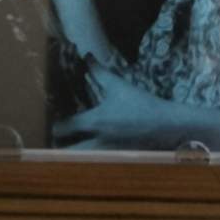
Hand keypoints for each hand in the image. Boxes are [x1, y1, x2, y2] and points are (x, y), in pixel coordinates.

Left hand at [53, 58, 177, 149]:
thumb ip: (99, 72)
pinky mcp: (114, 159)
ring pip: (79, 160)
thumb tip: (87, 57)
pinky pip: (93, 162)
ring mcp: (105, 153)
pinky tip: (89, 151)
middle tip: (58, 140)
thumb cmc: (140, 103)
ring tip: (71, 147)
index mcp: (95, 122)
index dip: (55, 126)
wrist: (165, 124)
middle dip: (59, 147)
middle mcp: (97, 141)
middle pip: (66, 152)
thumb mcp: (118, 85)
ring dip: (72, 154)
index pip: (64, 128)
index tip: (54, 122)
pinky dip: (87, 159)